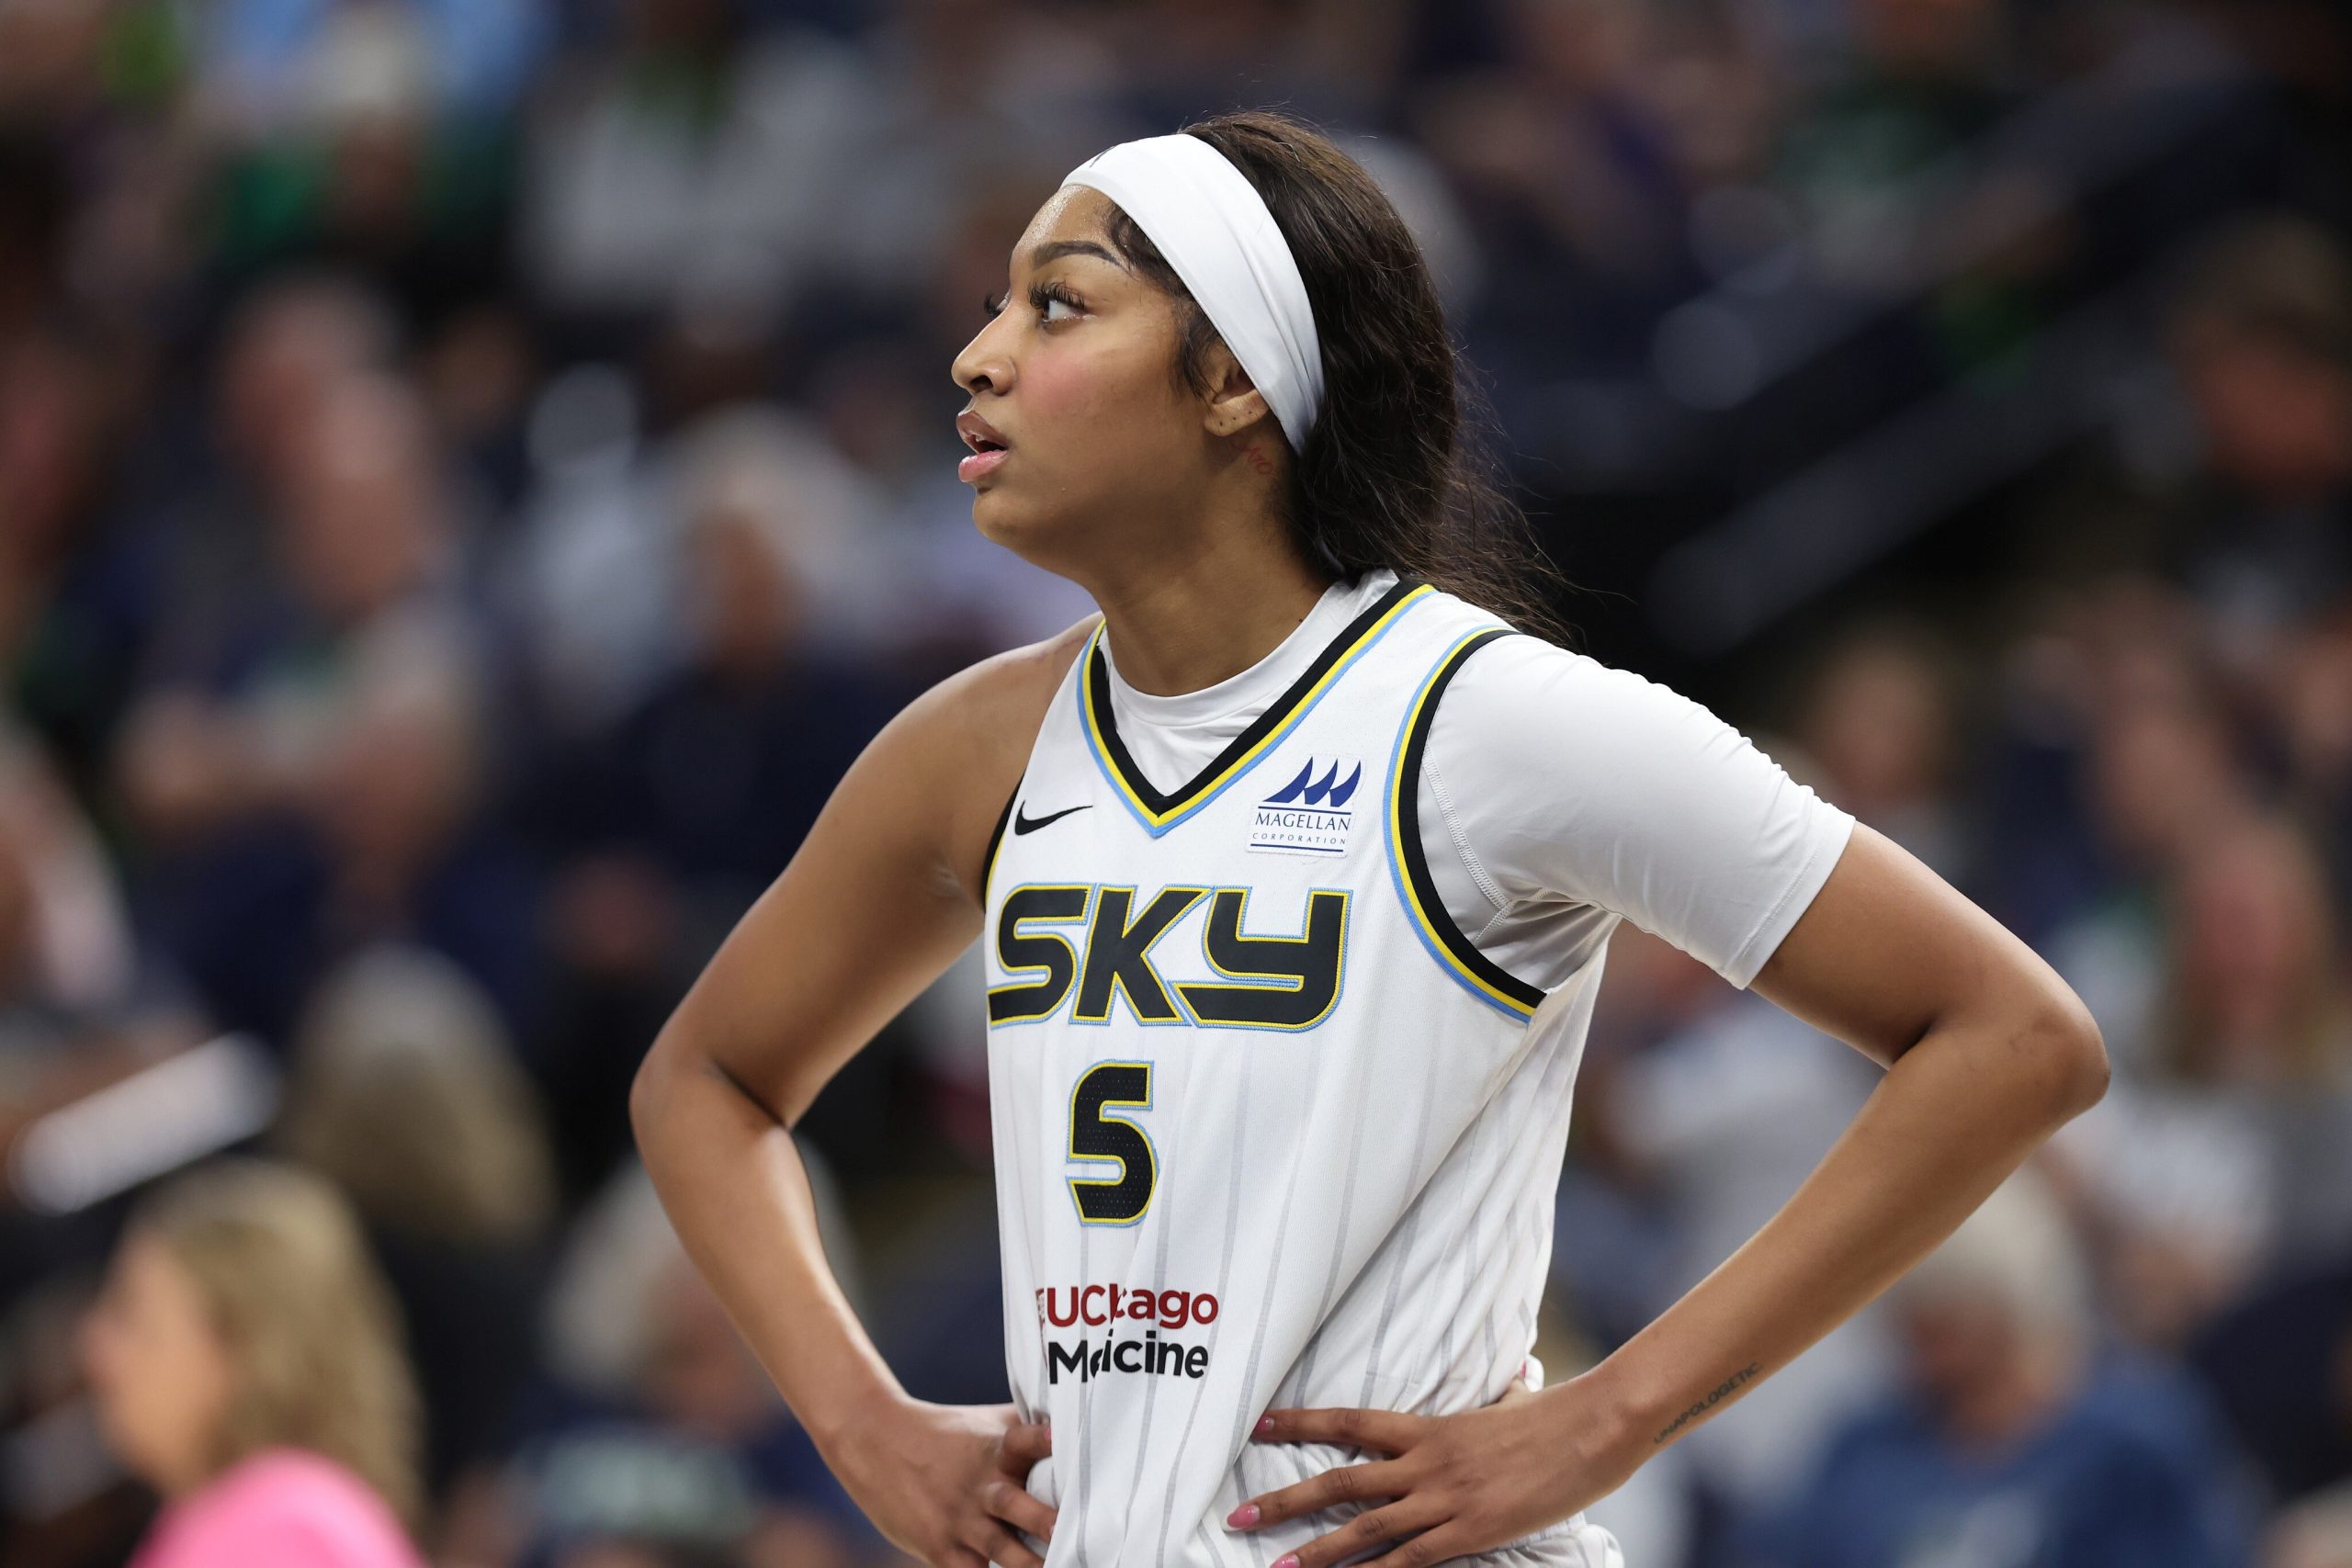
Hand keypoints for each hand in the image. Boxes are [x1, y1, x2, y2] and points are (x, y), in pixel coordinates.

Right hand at [829, 1398, 1055, 1566]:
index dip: (1042, 1439)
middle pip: (1014, 1504)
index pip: (1022, 1440)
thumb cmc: (944, 1433)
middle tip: (1067, 1529)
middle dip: (1043, 1521)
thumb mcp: (987, 1423)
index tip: (1060, 1438)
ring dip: (1027, 1564)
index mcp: (996, 1448)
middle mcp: (980, 1484)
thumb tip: (1076, 1421)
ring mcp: (959, 1518)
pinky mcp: (940, 1546)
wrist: (874, 1440)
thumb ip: (1028, 1426)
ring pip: (999, 1549)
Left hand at [1225, 1374, 1637, 1567]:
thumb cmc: (1554, 1416)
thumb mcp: (1512, 1403)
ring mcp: (1445, 1498)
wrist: (1591, 1428)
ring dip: (1316, 1552)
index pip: (1349, 1421)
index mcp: (1427, 1427)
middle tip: (1239, 1518)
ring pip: (1364, 1528)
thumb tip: (1514, 1385)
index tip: (1257, 1424)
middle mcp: (1424, 1461)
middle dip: (1285, 1501)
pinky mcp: (1470, 1531)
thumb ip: (1496, 1402)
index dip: (1300, 1423)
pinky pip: (1411, 1561)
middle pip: (1339, 1481)